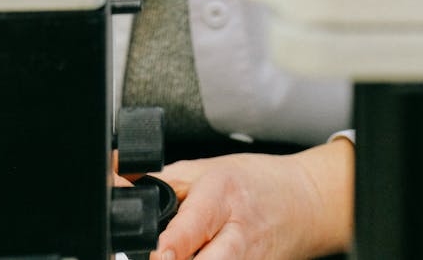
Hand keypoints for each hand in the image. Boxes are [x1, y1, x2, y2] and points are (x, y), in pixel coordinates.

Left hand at [147, 138, 353, 259]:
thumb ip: (162, 182)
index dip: (169, 248)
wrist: (304, 203)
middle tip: (162, 259)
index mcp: (221, 196)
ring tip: (174, 258)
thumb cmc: (252, 183)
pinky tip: (201, 259)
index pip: (191, 227)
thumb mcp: (206, 171)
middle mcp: (237, 236)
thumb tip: (118, 181)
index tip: (157, 254)